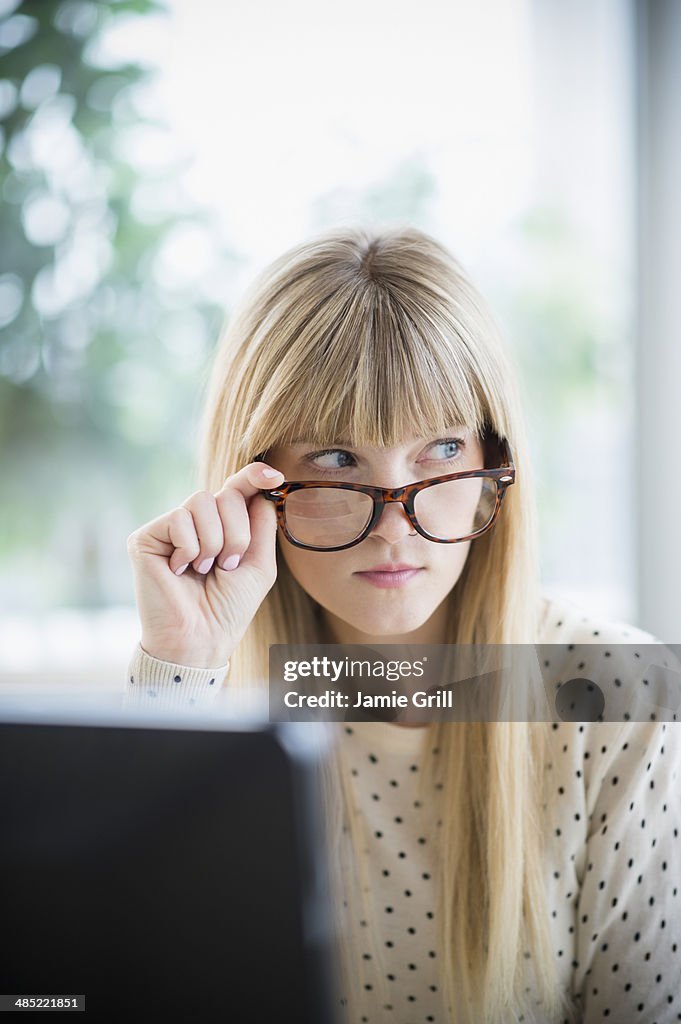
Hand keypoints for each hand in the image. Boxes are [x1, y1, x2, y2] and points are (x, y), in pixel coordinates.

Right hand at [126, 461, 284, 667]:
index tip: (276, 477)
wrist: (201, 636)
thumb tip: (261, 490)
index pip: (237, 488)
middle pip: (226, 494)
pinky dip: (189, 547)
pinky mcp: (147, 537)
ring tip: (205, 568)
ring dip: (214, 541)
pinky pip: (178, 518)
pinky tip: (180, 570)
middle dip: (237, 533)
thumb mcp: (259, 564)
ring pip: (201, 501)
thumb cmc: (229, 607)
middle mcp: (195, 522)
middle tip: (228, 565)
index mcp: (222, 526)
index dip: (254, 475)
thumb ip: (262, 526)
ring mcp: (170, 528)